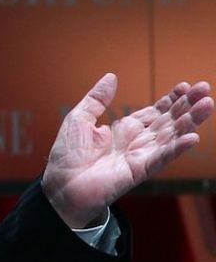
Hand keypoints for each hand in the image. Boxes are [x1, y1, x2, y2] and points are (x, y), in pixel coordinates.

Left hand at [42, 73, 211, 227]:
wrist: (61, 185)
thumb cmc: (67, 155)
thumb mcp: (79, 118)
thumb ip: (97, 99)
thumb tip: (111, 76)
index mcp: (124, 128)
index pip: (154, 112)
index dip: (171, 99)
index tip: (185, 85)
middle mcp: (137, 141)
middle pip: (168, 120)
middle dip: (187, 105)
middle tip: (204, 88)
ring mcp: (140, 156)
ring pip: (171, 136)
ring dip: (189, 122)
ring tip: (207, 105)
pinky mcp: (139, 170)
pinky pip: (161, 157)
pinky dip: (177, 148)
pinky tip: (193, 137)